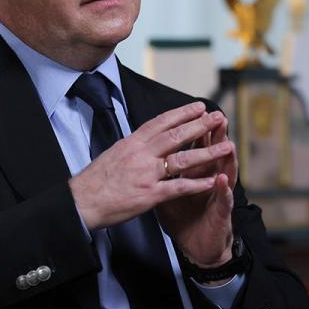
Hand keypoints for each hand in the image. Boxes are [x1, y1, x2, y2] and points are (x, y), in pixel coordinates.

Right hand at [69, 102, 233, 229]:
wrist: (82, 202)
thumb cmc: (95, 180)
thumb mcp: (114, 153)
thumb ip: (134, 146)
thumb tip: (146, 138)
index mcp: (132, 143)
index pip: (161, 122)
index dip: (182, 113)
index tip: (198, 106)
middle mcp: (141, 154)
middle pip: (176, 135)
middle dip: (200, 125)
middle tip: (219, 116)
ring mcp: (146, 174)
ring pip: (183, 159)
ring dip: (207, 152)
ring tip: (226, 146)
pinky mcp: (150, 195)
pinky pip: (179, 187)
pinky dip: (197, 183)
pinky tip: (212, 180)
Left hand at [157, 114, 237, 265]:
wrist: (200, 248)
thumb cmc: (185, 221)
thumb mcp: (170, 196)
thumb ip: (165, 176)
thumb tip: (152, 156)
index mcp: (197, 175)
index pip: (196, 148)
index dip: (196, 131)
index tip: (196, 111)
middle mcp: (211, 182)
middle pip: (213, 155)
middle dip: (215, 136)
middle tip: (218, 117)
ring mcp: (218, 197)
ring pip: (224, 174)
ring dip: (226, 159)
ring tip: (228, 144)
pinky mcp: (222, 215)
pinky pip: (223, 202)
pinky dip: (223, 192)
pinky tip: (222, 181)